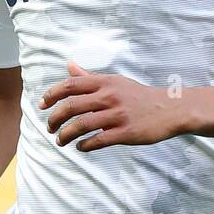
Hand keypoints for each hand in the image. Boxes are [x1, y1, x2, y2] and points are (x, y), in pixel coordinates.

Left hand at [39, 61, 185, 150]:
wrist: (171, 109)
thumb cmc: (140, 96)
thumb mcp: (116, 82)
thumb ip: (90, 77)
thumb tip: (69, 66)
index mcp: (106, 82)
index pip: (70, 85)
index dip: (51, 95)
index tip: (42, 105)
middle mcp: (110, 96)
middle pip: (71, 106)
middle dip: (54, 119)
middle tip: (50, 127)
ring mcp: (118, 115)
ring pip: (81, 125)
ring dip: (65, 135)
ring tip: (60, 141)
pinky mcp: (126, 132)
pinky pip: (98, 141)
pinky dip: (85, 145)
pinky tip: (81, 147)